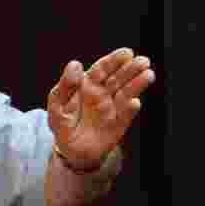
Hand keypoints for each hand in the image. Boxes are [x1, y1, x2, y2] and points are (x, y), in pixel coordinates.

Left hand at [47, 49, 154, 170]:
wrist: (71, 152)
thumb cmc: (63, 124)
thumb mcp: (57, 104)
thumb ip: (65, 85)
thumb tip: (75, 64)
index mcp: (88, 84)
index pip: (103, 69)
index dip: (114, 60)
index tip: (127, 53)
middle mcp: (103, 94)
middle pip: (119, 78)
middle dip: (131, 69)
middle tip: (143, 61)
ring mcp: (113, 108)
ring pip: (127, 93)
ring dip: (137, 84)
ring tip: (148, 75)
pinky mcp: (119, 125)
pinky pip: (126, 116)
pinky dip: (131, 109)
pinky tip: (135, 102)